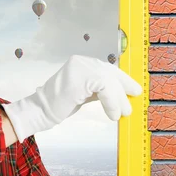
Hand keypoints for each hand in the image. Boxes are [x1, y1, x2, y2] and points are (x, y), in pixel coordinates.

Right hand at [1, 55, 142, 142]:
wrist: (40, 112)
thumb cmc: (61, 105)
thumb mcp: (86, 94)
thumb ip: (101, 90)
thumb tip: (123, 94)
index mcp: (83, 63)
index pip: (108, 68)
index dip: (124, 80)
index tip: (135, 91)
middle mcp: (82, 61)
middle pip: (110, 73)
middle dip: (123, 91)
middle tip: (129, 109)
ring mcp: (79, 67)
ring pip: (109, 80)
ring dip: (118, 99)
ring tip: (121, 114)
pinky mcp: (78, 77)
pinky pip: (104, 87)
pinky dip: (111, 102)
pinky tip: (112, 114)